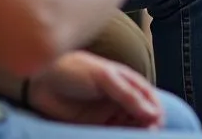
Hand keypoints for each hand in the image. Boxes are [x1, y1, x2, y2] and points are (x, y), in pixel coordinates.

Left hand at [24, 51, 164, 126]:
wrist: (43, 81)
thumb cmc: (75, 70)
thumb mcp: (106, 77)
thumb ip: (128, 95)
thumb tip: (153, 112)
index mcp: (126, 82)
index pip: (148, 98)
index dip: (155, 111)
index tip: (157, 124)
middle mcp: (119, 99)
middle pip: (140, 116)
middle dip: (147, 126)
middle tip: (149, 135)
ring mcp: (106, 114)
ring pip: (127, 128)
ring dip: (133, 134)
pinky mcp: (93, 127)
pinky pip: (110, 135)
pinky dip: (118, 138)